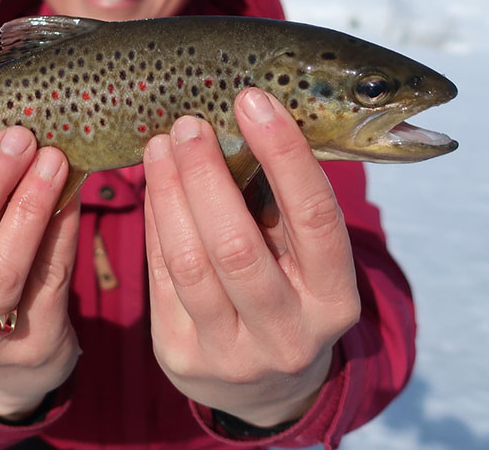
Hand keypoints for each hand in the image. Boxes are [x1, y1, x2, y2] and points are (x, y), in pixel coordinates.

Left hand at [143, 88, 359, 428]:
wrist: (265, 389)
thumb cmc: (291, 292)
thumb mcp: (309, 261)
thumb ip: (284, 206)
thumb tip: (242, 120)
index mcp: (334, 301)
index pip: (314, 217)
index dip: (284, 154)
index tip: (254, 100)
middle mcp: (287, 334)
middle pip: (236, 245)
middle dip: (205, 174)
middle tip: (187, 123)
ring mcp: (231, 354)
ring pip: (188, 262)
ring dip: (169, 192)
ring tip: (159, 145)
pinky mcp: (181, 358)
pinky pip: (160, 276)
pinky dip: (156, 222)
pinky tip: (154, 184)